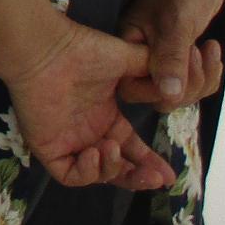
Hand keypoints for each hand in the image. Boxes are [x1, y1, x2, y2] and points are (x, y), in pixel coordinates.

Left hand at [4, 16, 175, 190]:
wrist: (46, 47)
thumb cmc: (82, 49)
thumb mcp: (127, 60)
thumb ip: (152, 72)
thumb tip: (178, 83)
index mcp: (104, 116)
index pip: (131, 149)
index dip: (150, 162)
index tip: (170, 174)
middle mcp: (87, 132)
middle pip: (118, 167)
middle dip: (139, 176)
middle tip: (157, 177)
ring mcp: (67, 141)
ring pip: (97, 174)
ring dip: (112, 169)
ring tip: (113, 147)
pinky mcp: (47, 147)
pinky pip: (69, 174)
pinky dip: (87, 172)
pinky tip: (95, 152)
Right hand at [117, 0, 224, 110]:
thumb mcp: (176, 23)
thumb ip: (170, 59)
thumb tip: (169, 95)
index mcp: (127, 46)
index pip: (134, 89)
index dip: (161, 87)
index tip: (184, 61)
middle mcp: (139, 57)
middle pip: (159, 97)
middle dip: (188, 83)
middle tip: (198, 53)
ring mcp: (161, 58)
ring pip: (179, 93)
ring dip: (202, 78)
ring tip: (208, 50)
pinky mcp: (180, 57)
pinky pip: (193, 83)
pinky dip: (209, 74)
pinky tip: (212, 50)